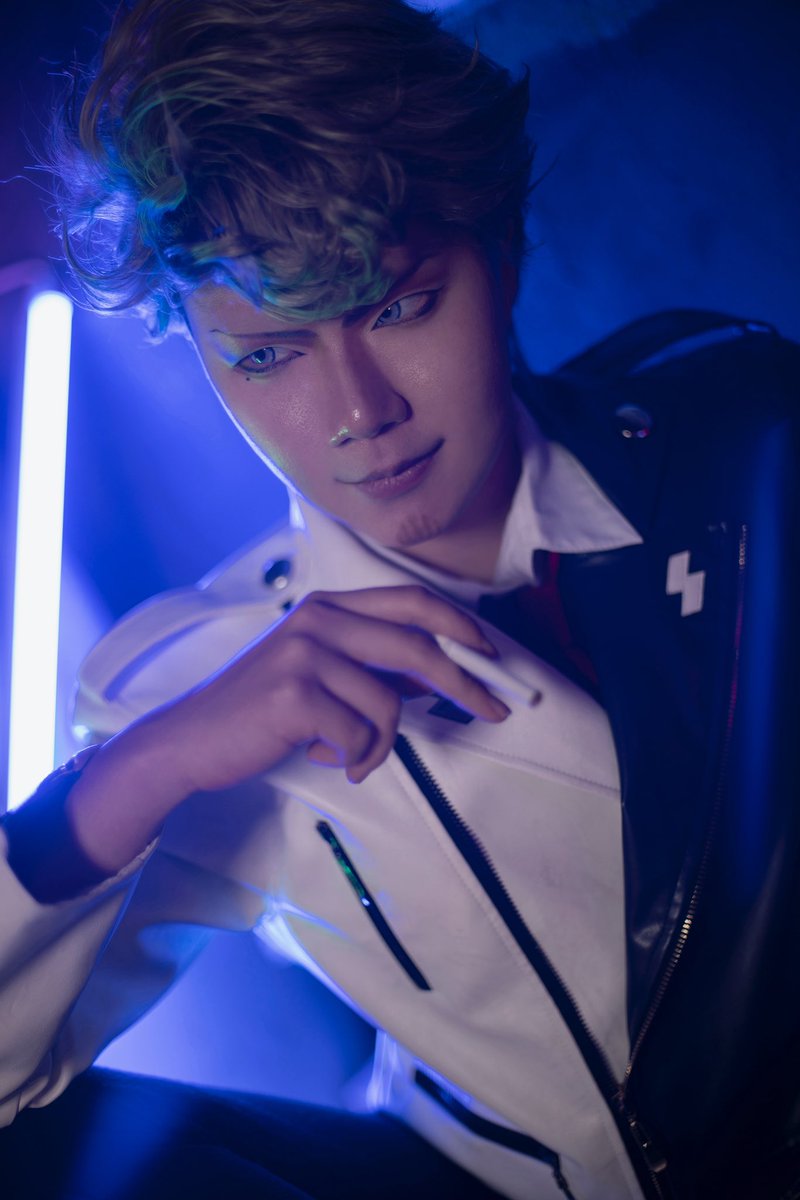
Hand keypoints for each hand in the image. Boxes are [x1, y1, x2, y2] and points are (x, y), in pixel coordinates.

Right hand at [154, 584, 507, 795]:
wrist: (192, 738)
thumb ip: (373, 666)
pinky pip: (360, 734)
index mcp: (329, 607)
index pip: (411, 600)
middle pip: (418, 644)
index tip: (493, 656)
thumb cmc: (262, 710)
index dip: (460, 625)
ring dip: (380, 743)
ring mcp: (305, 654)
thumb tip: (439, 675)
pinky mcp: (295, 694)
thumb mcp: (319, 674)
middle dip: (466, 682)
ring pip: (388, 703)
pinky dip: (355, 758)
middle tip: (497, 712)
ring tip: (350, 755)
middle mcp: (319, 620)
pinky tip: (326, 758)